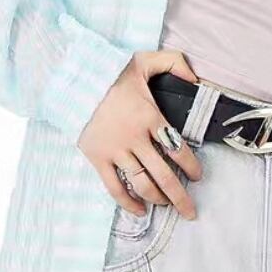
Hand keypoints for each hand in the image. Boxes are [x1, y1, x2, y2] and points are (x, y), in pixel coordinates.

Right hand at [77, 49, 202, 219]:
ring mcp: (115, 150)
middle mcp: (134, 138)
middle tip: (191, 211)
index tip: (198, 176)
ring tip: (168, 205)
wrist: (73, 79)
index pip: (178, 149)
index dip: (191, 167)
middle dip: (180, 197)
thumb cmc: (112, 71)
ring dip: (158, 199)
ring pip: (142, 184)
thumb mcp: (146, 60)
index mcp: (150, 116)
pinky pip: (114, 187)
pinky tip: (141, 211)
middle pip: (163, 175)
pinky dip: (128, 202)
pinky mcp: (97, 158)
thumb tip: (196, 79)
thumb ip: (175, 63)